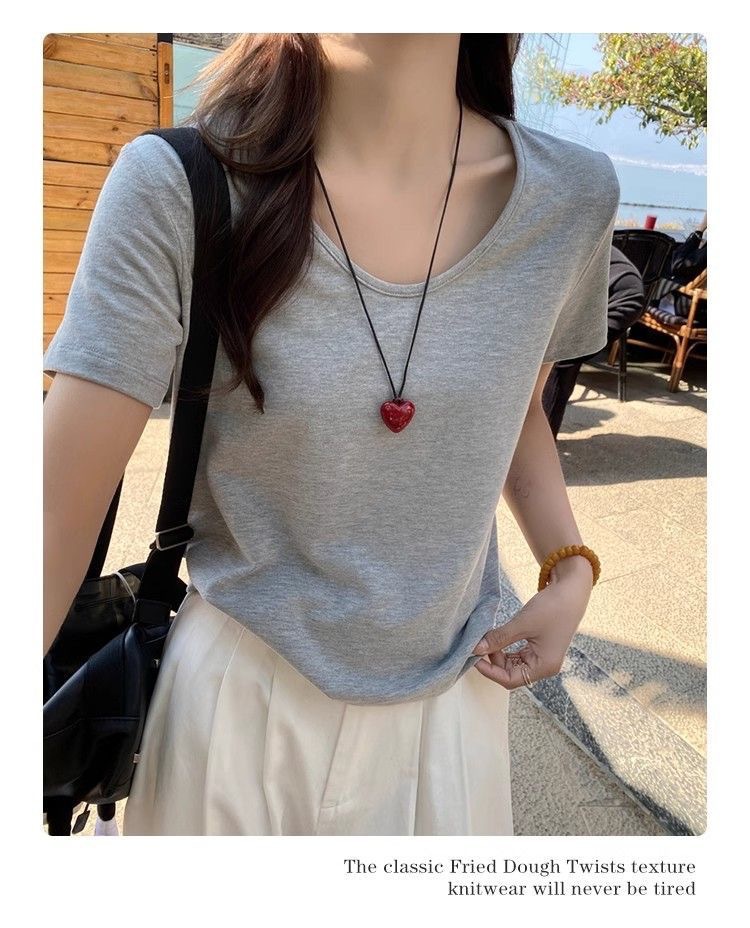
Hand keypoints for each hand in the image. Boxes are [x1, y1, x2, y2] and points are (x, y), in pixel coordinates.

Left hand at [471, 557, 593, 688]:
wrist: (571, 590)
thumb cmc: (552, 608)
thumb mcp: (522, 624)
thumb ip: (498, 638)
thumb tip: (475, 649)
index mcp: (544, 666)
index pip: (510, 680)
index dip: (490, 671)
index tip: (473, 658)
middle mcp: (544, 666)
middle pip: (511, 674)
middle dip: (493, 662)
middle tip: (478, 645)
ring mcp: (542, 657)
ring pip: (512, 665)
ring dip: (498, 654)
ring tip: (486, 639)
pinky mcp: (539, 647)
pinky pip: (517, 655)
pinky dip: (505, 648)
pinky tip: (496, 637)